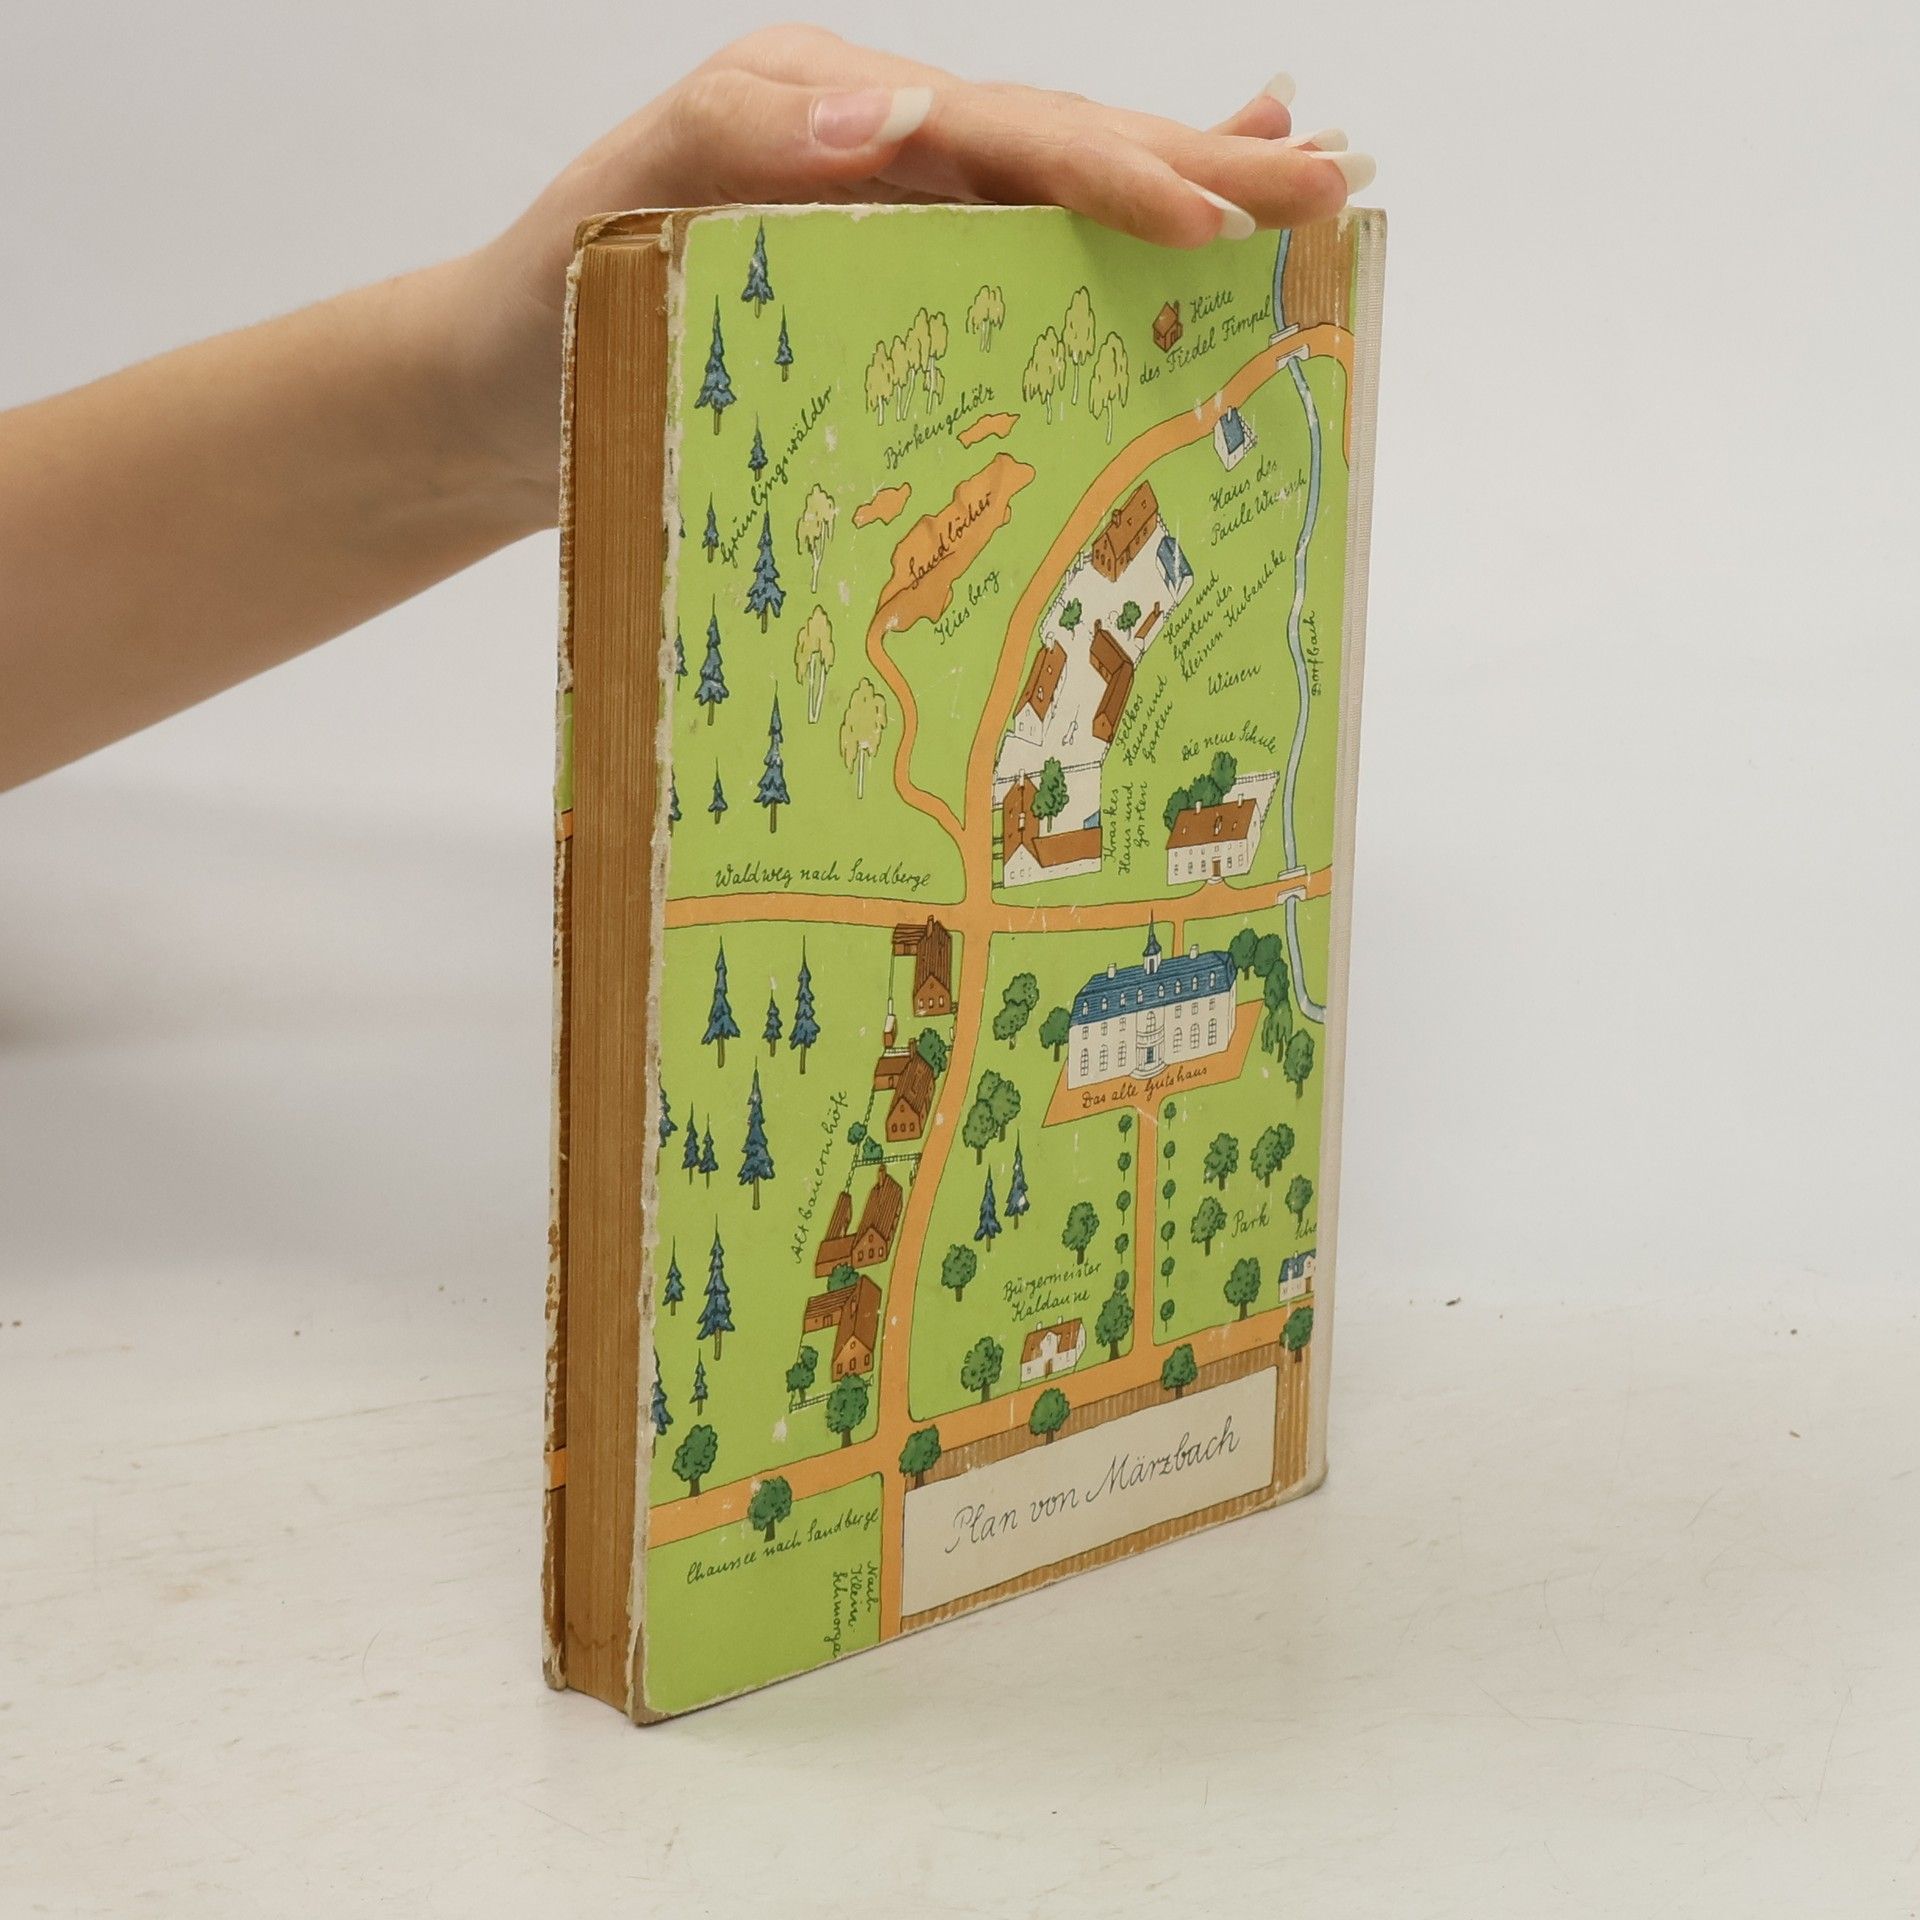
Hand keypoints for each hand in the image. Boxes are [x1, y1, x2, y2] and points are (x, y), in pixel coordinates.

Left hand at [462, 26, 1373, 502]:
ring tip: (1302, 186)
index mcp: (837, 121)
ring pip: (1063, 208)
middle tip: (1334, 183)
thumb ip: (750, 137)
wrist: (498, 396)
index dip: (1118, 173)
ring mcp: (898, 234)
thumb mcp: (628, 198)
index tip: (1220, 217)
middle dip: (1202, 166)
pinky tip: (1184, 231)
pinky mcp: (894, 308)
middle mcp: (887, 164)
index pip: (1007, 133)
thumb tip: (897, 116)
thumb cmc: (552, 298)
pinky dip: (1107, 249)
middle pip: (1067, 153)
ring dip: (1186, 194)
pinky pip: (1019, 276)